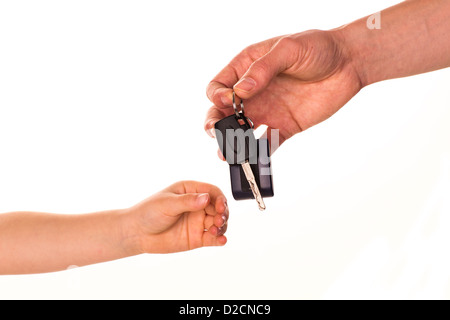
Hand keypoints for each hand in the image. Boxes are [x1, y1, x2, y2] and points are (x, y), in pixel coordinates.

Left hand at [127, 181, 228, 253]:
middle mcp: (197, 206)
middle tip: (219, 220)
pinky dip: (220, 239)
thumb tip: (206, 198)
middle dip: (222, 213)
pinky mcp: (197, 238)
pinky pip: (213, 238)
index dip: (219, 199)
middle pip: (218, 207)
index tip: (220, 207)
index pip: (212, 192)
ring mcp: (198, 222)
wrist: (137, 233)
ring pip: (218, 223)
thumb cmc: (148, 212)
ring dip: (222, 226)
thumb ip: (187, 201)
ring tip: (216, 230)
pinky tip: (221, 240)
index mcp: (190, 191)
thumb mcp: (167, 203)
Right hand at [205, 29, 362, 149]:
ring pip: (241, 132)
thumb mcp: (288, 49)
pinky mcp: (284, 127)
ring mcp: (267, 111)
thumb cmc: (318, 47)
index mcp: (247, 68)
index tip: (229, 99)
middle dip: (215, 123)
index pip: (219, 86)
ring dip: (232, 143)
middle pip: (223, 112)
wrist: (349, 63)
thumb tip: (240, 91)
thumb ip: (262, 69)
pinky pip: (267, 144)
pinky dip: (259, 153)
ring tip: (229, 153)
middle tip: (215, 132)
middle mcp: (253, 93)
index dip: (217, 95)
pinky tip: (255, 157)